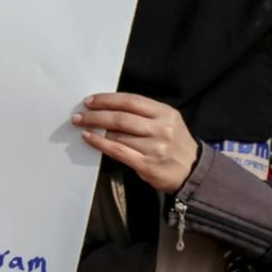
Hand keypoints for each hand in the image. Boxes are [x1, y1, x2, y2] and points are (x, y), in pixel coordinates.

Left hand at [72, 92, 198, 193]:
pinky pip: (117, 151)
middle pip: (121, 117)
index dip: (107, 99)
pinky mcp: (147, 164)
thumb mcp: (167, 121)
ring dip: (96, 129)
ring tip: (83, 126)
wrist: (193, 171)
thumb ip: (143, 114)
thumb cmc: (174, 143)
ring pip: (118, 134)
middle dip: (95, 115)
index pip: (131, 101)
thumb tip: (108, 108)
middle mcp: (161, 128)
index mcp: (165, 113)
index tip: (89, 101)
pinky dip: (100, 143)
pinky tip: (89, 138)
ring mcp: (155, 147)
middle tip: (78, 115)